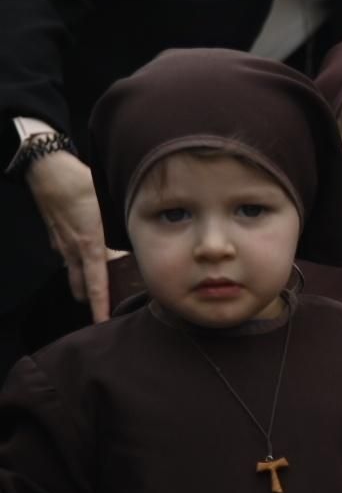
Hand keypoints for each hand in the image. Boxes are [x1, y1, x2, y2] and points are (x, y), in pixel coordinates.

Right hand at [26, 150, 110, 321]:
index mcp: (90, 246)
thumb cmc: (82, 184)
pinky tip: (88, 254)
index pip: (95, 285)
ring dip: (83, 282)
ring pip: (72, 273)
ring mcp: (61, 243)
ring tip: (98, 287)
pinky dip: (76, 260)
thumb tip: (142, 244)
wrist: (48, 169)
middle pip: (80, 286)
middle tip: (106, 308)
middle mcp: (72, 250)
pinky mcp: (55, 234)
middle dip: (91, 299)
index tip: (102, 323)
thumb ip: (123, 228)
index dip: (99, 306)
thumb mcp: (111, 206)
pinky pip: (66, 255)